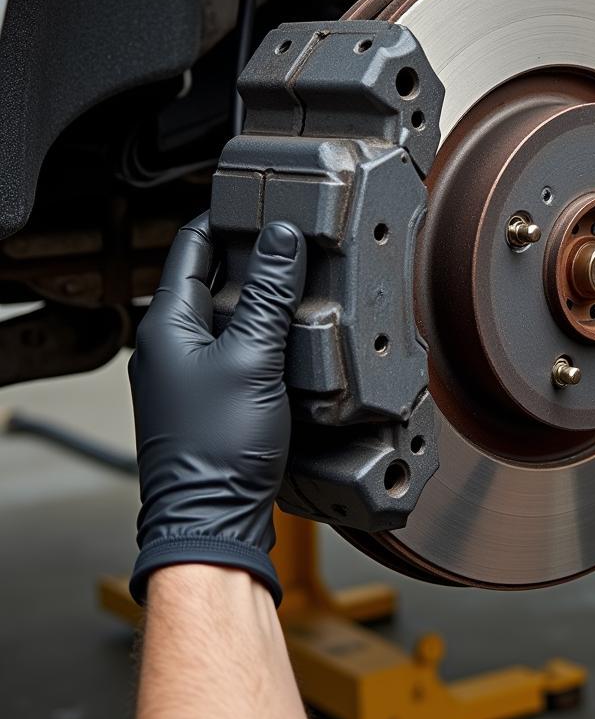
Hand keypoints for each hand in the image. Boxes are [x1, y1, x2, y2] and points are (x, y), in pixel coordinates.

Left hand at [128, 213, 306, 603]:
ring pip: (227, 315)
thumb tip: (281, 239)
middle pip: (211, 277)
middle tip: (295, 239)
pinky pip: (235, 348)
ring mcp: (188, 373)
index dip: (226, 218)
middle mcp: (170, 345)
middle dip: (251, 256)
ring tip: (303, 283)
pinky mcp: (210, 398)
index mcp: (167, 324)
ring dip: (260, 297)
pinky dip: (262, 333)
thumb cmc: (219, 448)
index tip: (259, 201)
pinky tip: (294, 337)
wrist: (214, 517)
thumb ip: (268, 294)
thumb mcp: (253, 356)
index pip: (193, 246)